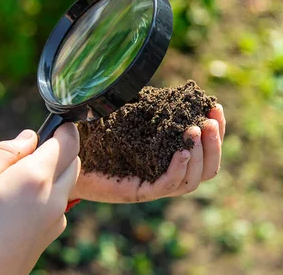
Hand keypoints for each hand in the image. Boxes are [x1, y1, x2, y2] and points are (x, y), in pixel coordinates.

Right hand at [0, 125, 80, 274]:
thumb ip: (6, 152)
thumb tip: (30, 136)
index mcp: (38, 176)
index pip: (68, 141)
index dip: (62, 129)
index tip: (52, 126)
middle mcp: (55, 195)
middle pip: (74, 160)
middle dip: (61, 149)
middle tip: (30, 153)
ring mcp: (58, 216)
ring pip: (69, 181)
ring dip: (56, 171)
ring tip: (21, 178)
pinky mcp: (53, 232)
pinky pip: (60, 202)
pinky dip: (50, 193)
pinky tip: (22, 203)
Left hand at [70, 104, 225, 202]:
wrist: (66, 158)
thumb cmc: (97, 137)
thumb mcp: (130, 116)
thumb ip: (151, 107)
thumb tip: (174, 89)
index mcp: (170, 158)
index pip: (205, 151)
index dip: (217, 132)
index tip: (216, 107)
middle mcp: (167, 174)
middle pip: (207, 169)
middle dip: (214, 143)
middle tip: (210, 120)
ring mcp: (154, 186)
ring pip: (193, 180)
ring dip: (199, 155)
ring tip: (195, 131)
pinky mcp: (138, 193)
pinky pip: (167, 185)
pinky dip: (179, 169)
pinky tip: (182, 151)